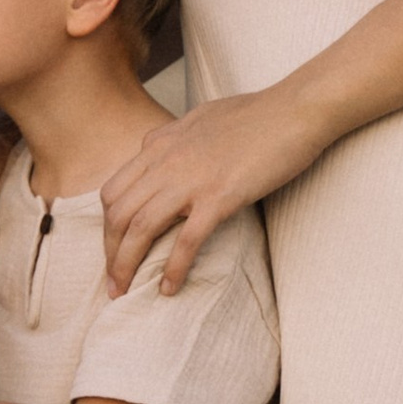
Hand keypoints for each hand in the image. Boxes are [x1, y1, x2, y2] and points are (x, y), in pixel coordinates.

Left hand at [99, 88, 323, 297]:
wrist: (295, 110)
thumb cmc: (256, 113)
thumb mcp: (199, 117)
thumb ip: (171, 136)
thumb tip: (154, 148)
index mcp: (159, 144)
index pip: (113, 192)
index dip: (107, 228)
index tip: (114, 252)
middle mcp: (166, 161)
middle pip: (117, 214)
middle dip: (109, 254)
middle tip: (113, 284)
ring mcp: (191, 179)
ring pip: (140, 228)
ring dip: (127, 266)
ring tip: (125, 294)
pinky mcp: (220, 196)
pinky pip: (186, 240)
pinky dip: (173, 268)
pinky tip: (169, 289)